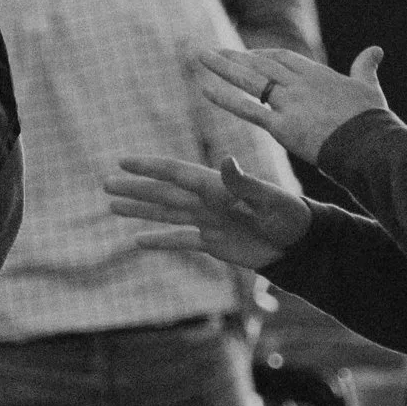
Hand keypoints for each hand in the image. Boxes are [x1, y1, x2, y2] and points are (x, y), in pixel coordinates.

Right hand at [106, 154, 312, 270]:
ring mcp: (207, 221)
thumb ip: (245, 183)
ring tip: (112, 205)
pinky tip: (137, 241)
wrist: (301, 244)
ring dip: (139, 210)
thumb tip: (226, 161)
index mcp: (217, 186)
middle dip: (135, 188)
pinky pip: (179, 241)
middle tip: (105, 183)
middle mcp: (207, 201)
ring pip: (166, 213)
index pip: (176, 174)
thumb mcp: (269, 199)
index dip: (150, 168)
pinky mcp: (212, 242)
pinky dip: (159, 241)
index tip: (124, 161)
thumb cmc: (290, 216)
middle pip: (163, 193)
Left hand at [195, 45, 389, 161]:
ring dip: (223, 67)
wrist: (369, 144)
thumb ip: (366, 68)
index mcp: (318, 74)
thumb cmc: (371, 121)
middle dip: (235, 56)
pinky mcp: (283, 126)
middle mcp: (299, 84)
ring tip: (201, 56)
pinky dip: (226, 99)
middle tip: (211, 51)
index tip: (246, 53)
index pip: (283, 58)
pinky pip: (248, 110)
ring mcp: (289, 104)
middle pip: (260, 64)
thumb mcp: (369, 88)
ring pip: (250, 80)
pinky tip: (205, 89)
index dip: (262, 55)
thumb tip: (376, 49)